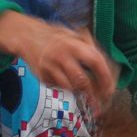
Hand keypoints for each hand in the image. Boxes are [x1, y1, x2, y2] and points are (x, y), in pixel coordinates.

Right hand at [0, 12, 115, 105]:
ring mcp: (50, 68)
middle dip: (94, 94)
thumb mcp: (73, 34)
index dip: (105, 78)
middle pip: (82, 81)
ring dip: (80, 91)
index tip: (110, 89)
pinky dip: (66, 87)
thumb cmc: (55, 36)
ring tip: (84, 90)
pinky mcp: (42, 77)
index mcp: (74, 44)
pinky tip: (65, 79)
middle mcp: (62, 56)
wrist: (26, 36)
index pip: (96, 62)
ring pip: (70, 87)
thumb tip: (105, 65)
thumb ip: (89, 47)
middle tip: (100, 101)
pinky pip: (59, 87)